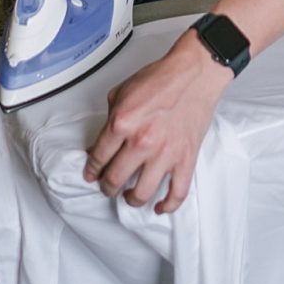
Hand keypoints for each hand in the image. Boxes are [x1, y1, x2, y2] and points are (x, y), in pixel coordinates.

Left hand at [83, 32, 231, 212]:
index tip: (91, 175)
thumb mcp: (120, 92)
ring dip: (132, 199)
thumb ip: (110, 118)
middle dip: (107, 187)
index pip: (99, 156)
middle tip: (106, 187)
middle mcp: (141, 141)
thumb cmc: (159, 79)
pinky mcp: (186, 159)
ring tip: (128, 197)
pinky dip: (168, 205)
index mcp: (122, 123)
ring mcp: (165, 153)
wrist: (192, 75)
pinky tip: (160, 207)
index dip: (92, 169)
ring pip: (143, 192)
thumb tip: (102, 141)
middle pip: (116, 178)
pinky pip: (177, 192)